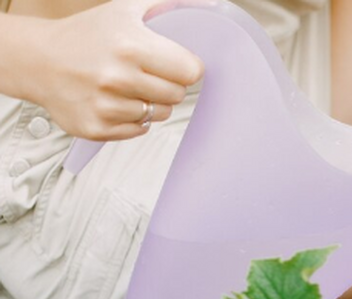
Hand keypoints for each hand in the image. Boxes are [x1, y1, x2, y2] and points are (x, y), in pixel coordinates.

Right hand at [18, 0, 202, 140]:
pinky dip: (132, 119)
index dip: (185, 67)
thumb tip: (210, 5)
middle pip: (177, 95)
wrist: (38, 59)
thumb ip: (168, 5)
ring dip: (150, 102)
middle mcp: (117, 77)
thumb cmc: (86, 34)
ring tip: (126, 85)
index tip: (173, 63)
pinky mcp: (96, 127)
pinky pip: (139, 130)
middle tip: (145, 73)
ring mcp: (105, 106)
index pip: (190, 71)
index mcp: (131, 46)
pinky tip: (113, 100)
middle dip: (167, 84)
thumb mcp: (126, 9)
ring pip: (159, 114)